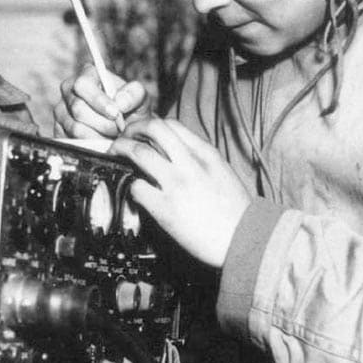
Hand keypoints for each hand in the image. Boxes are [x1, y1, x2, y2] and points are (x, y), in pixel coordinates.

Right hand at [53, 65, 152, 139]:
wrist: (126, 130)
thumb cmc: (130, 109)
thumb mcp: (140, 98)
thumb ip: (134, 94)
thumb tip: (119, 103)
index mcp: (86, 76)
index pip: (83, 85)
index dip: (98, 100)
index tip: (115, 113)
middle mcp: (69, 92)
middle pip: (78, 109)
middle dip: (102, 123)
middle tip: (119, 130)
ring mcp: (61, 112)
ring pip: (75, 128)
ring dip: (98, 136)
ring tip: (113, 137)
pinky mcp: (59, 131)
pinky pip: (72, 141)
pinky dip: (91, 145)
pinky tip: (103, 144)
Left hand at [109, 118, 251, 267]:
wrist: (245, 239)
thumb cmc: (235, 211)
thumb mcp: (221, 172)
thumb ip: (198, 159)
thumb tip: (173, 151)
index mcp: (205, 154)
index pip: (171, 124)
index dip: (150, 124)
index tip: (142, 131)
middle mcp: (190, 163)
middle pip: (152, 128)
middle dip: (132, 128)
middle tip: (123, 137)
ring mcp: (176, 184)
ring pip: (138, 152)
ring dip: (121, 149)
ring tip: (116, 154)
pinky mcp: (165, 208)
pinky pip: (137, 188)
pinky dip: (131, 187)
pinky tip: (134, 191)